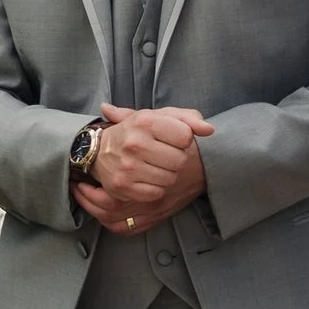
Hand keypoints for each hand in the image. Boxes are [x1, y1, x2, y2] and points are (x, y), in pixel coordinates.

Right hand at [82, 103, 213, 231]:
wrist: (100, 150)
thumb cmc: (138, 131)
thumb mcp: (161, 116)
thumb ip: (189, 119)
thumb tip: (209, 130)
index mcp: (145, 121)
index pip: (185, 136)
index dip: (183, 139)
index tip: (172, 138)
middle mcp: (134, 143)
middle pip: (179, 160)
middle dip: (176, 158)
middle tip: (163, 153)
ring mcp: (127, 166)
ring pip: (170, 178)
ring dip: (167, 173)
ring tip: (154, 164)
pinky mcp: (123, 186)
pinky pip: (156, 193)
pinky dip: (155, 187)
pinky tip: (146, 177)